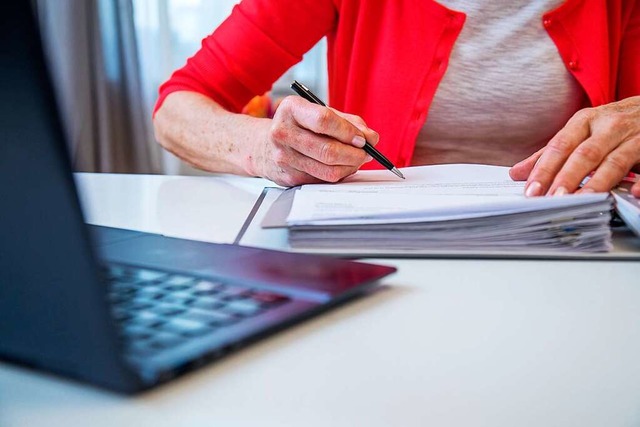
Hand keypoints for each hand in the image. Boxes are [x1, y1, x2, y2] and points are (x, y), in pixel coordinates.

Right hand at [250, 96, 378, 186]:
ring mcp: (283, 157)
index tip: (363, 139)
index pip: (324, 121)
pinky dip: (339, 174)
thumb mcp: (319, 113)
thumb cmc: (298, 126)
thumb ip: (347, 122)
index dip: (348, 132)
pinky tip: (341, 166)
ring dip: (350, 167)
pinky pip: (322, 179)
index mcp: (291, 109)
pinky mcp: (288, 177)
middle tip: (366, 153)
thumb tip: (371, 138)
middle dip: (354, 154)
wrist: (263, 145)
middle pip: (327, 150)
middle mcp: (283, 132)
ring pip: (328, 169)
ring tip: (357, 160)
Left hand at [509, 96, 639, 197]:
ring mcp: (635, 137)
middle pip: (585, 154)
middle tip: (554, 199)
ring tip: (582, 200)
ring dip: (598, 182)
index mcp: (585, 121)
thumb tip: (516, 173)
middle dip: (568, 177)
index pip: (559, 146)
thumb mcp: (580, 131)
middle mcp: (609, 127)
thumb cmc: (611, 123)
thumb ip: (550, 154)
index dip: (545, 170)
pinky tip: (632, 192)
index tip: (531, 191)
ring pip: (615, 161)